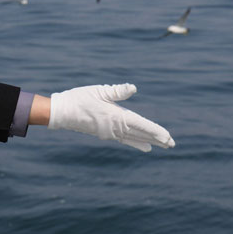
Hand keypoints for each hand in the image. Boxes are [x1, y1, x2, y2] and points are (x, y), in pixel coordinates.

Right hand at [48, 83, 174, 151]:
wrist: (61, 113)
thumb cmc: (79, 98)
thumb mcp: (99, 91)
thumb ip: (117, 91)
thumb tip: (133, 88)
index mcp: (115, 117)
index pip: (140, 125)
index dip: (155, 131)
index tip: (167, 137)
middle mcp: (114, 128)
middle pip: (140, 134)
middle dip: (156, 139)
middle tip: (171, 144)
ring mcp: (109, 133)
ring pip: (133, 137)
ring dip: (147, 140)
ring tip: (160, 146)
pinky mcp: (104, 133)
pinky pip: (124, 139)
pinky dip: (135, 142)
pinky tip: (142, 145)